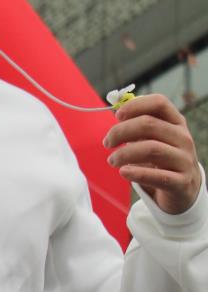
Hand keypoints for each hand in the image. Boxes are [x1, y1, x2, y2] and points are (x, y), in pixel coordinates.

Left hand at [104, 93, 201, 214]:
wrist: (184, 188)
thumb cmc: (162, 159)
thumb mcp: (156, 139)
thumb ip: (139, 126)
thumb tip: (118, 113)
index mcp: (176, 123)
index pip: (159, 103)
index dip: (135, 106)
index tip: (117, 116)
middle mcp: (183, 138)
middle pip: (149, 124)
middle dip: (121, 131)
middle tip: (107, 142)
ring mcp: (184, 160)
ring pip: (151, 149)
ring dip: (124, 154)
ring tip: (112, 160)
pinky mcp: (182, 182)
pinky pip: (158, 176)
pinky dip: (137, 173)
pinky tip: (123, 172)